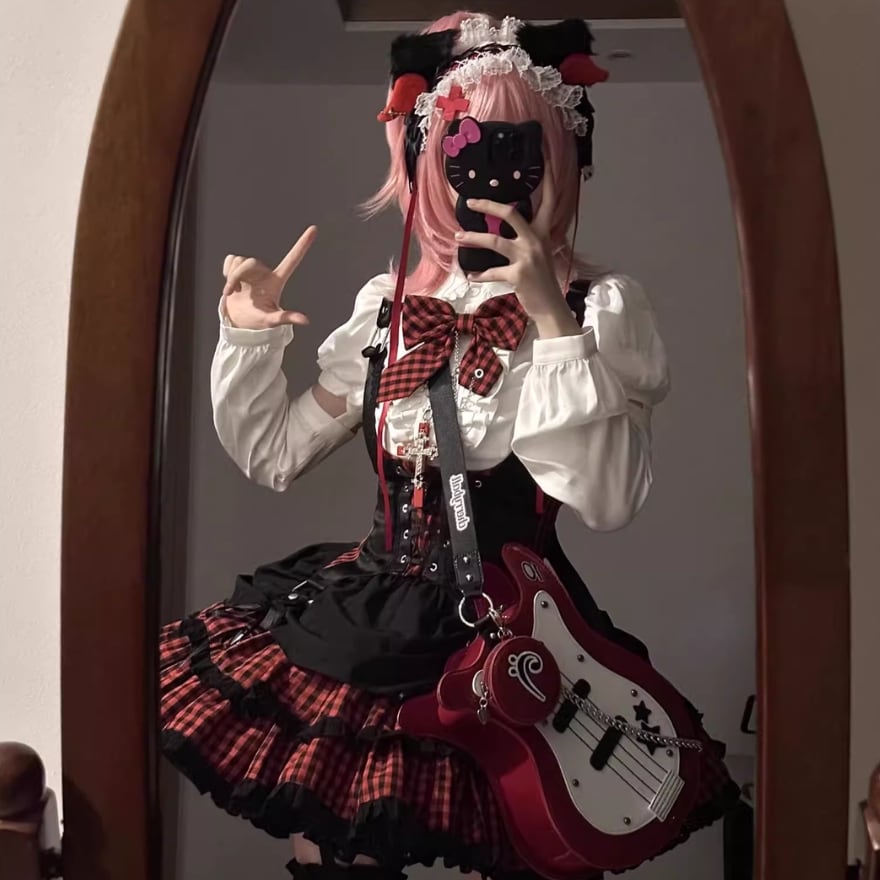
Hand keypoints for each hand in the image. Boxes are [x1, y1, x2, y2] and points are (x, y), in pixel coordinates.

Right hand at [222, 226, 315, 329]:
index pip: (292, 259)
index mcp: (277, 280)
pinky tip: (230, 285)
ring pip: (238, 260)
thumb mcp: (272, 320)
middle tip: (233, 291)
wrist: (238, 322)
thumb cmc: (257, 322)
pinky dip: (226, 271)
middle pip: (250, 261)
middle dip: (237, 275)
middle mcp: (264, 272)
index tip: (314, 229)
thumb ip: (286, 318)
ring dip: (231, 276)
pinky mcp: (239, 269)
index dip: (303, 244)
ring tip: (234, 291)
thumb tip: (306, 321)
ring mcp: (251, 271)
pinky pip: (230, 260)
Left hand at [453, 171, 578, 337]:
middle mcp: (536, 241)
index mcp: (543, 233)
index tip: (545, 156)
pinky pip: (492, 272)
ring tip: (458, 237)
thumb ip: (528, 239)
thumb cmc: (542, 281)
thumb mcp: (540, 254)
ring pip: (495, 241)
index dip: (547, 179)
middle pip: (511, 213)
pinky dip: (479, 274)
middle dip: (489, 205)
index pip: (548, 200)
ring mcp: (527, 257)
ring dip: (473, 238)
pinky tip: (470, 275)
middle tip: (472, 201)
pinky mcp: (518, 274)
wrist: (551, 307)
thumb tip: (507, 228)